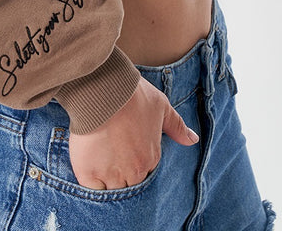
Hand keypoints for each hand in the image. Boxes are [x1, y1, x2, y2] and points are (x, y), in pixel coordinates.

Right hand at [68, 78, 198, 189]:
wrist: (105, 90)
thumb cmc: (133, 95)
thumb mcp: (161, 106)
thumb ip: (176, 126)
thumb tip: (193, 140)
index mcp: (151, 158)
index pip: (144, 174)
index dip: (134, 164)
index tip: (125, 152)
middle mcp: (134, 172)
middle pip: (128, 186)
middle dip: (121, 176)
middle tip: (110, 158)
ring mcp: (111, 175)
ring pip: (110, 192)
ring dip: (106, 182)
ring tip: (98, 162)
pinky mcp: (89, 173)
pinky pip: (91, 190)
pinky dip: (90, 184)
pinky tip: (88, 167)